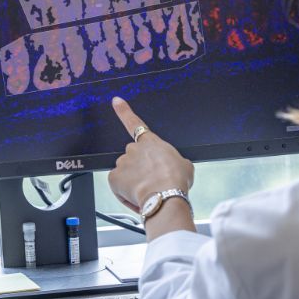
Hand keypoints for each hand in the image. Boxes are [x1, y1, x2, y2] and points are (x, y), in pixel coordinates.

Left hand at [107, 96, 193, 213]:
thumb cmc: (176, 181)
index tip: (116, 101)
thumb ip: (174, 162)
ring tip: (148, 191)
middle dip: (139, 168)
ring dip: (133, 181)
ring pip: (125, 172)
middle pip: (133, 157)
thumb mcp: (185, 166)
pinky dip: (125, 191)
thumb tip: (175, 168)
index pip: (135, 123)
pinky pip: (118, 185)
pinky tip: (137, 196)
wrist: (165, 194)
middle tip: (151, 182)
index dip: (124, 111)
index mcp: (151, 142)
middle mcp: (134, 149)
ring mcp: (122, 162)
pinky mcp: (114, 177)